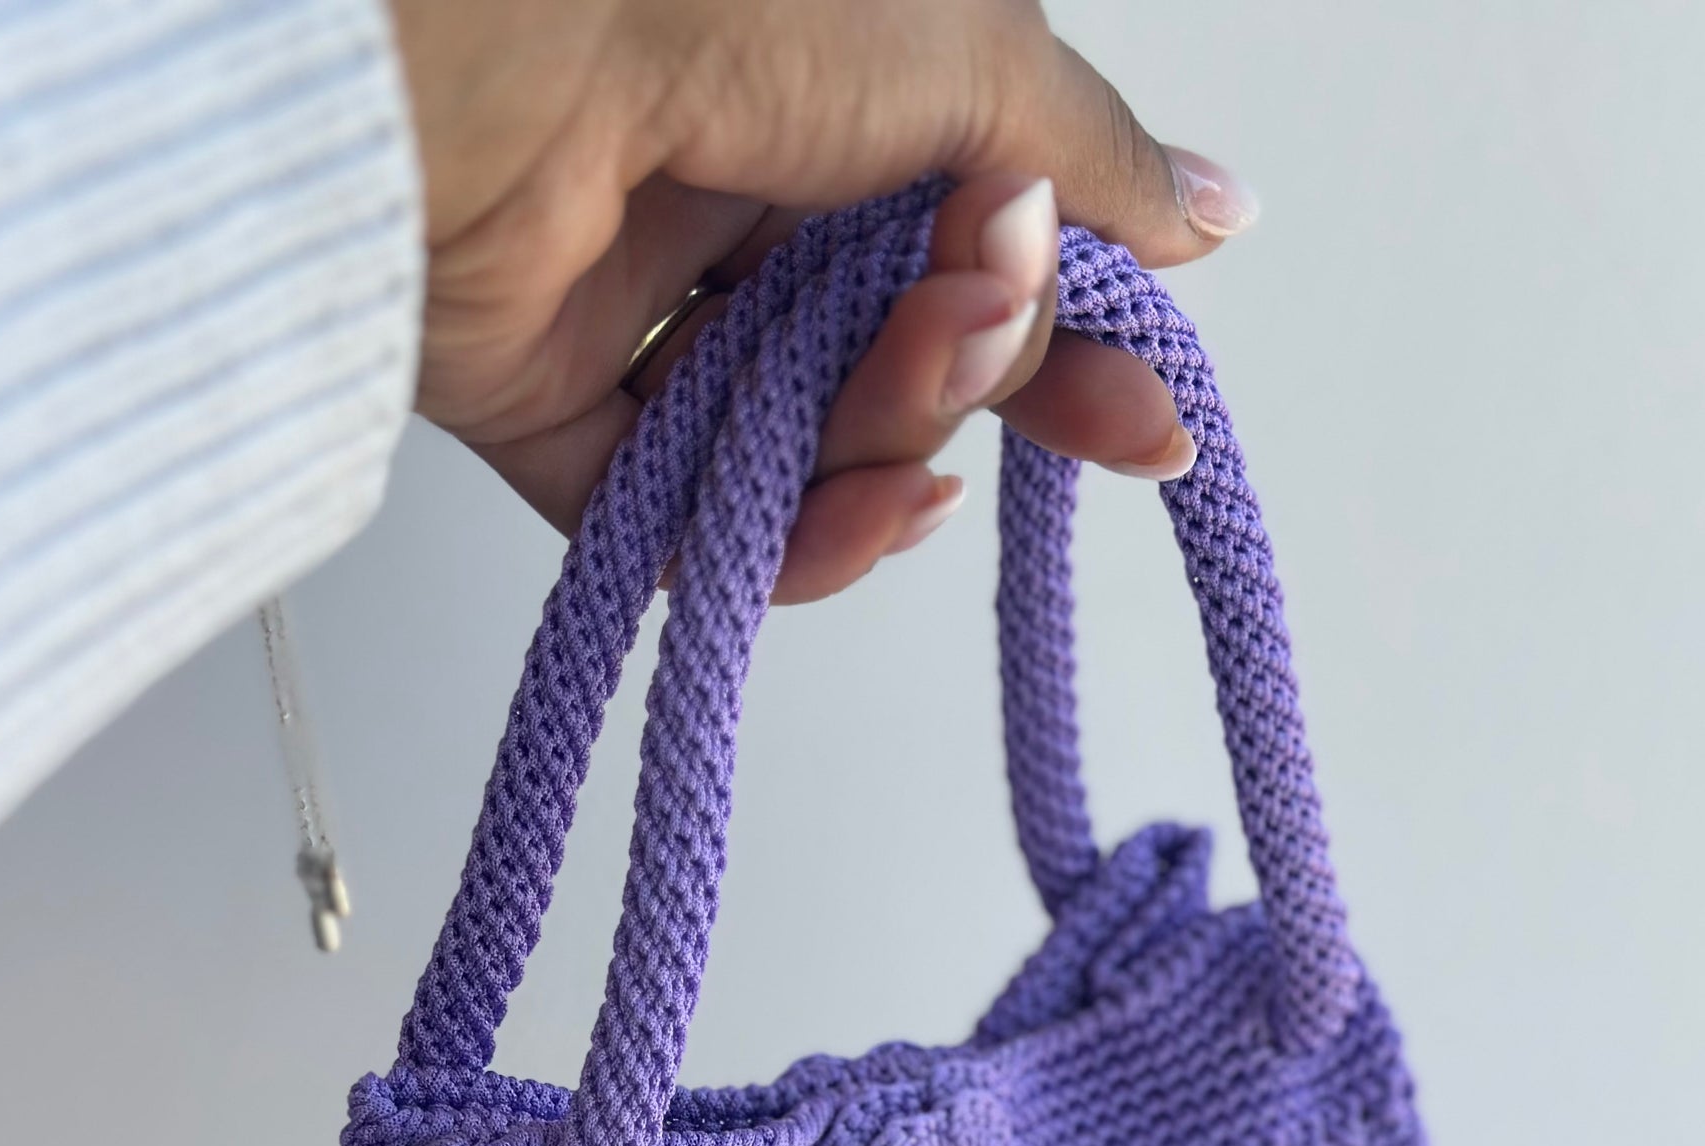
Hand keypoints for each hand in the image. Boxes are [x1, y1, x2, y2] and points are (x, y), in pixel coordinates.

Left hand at [391, 0, 1257, 602]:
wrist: (495, 44)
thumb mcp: (968, 52)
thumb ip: (1087, 160)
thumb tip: (1209, 215)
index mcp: (835, 92)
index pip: (972, 252)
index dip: (1069, 345)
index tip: (1148, 423)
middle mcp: (734, 196)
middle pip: (892, 360)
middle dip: (973, 381)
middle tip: (996, 351)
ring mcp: (638, 303)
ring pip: (805, 447)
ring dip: (887, 440)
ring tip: (901, 378)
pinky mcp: (547, 403)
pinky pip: (690, 521)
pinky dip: (787, 538)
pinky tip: (863, 511)